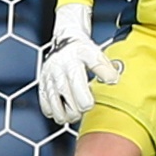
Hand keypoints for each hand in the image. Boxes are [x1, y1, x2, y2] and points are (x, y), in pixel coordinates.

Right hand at [37, 4, 118, 124]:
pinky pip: (45, 104)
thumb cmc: (83, 50)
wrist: (65, 41)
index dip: (86, 99)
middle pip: (66, 97)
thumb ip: (106, 68)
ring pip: (54, 104)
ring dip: (65, 114)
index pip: (78, 84)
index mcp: (74, 61)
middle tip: (84, 108)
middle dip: (77, 109)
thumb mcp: (97, 54)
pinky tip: (62, 111)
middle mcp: (59, 69)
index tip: (91, 102)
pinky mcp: (42, 84)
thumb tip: (113, 81)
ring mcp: (49, 77)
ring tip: (74, 115)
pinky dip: (53, 112)